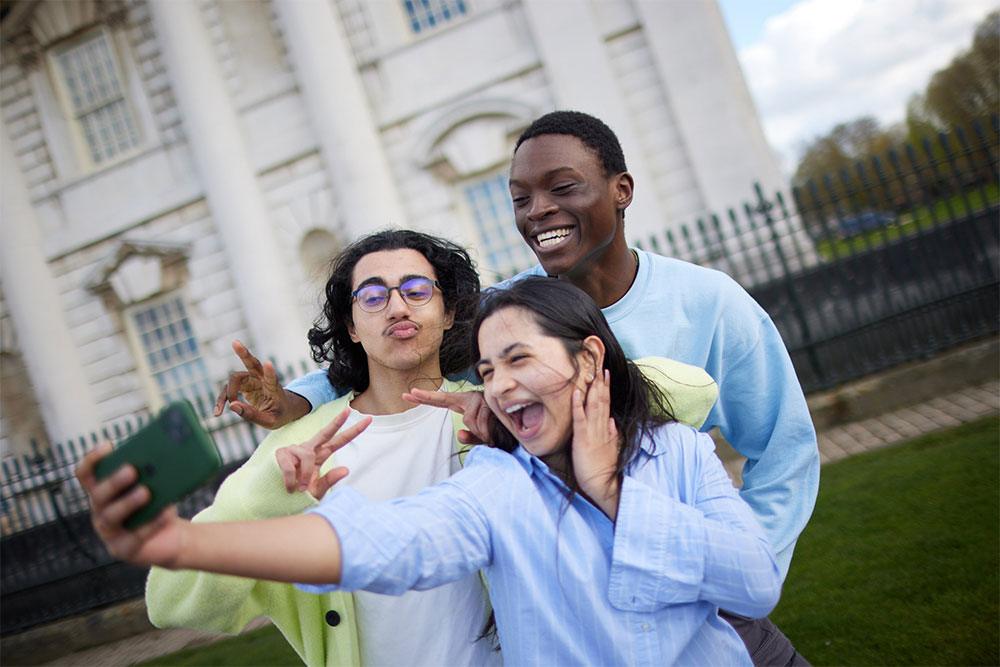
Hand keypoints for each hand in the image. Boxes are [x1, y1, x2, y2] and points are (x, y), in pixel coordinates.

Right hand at [75, 442, 185, 567]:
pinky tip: (164, 514)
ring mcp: (108, 532)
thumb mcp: (155, 487)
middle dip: (114, 481)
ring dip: (128, 502)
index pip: (86, 474)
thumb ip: (153, 474)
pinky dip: (150, 524)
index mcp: (103, 491)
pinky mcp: (122, 549)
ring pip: (111, 516)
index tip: (108, 445)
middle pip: (99, 494)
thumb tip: (163, 458)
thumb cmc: (158, 505)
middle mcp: (100, 510)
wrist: (170, 536)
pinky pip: (133, 537)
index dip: (92, 459)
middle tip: (131, 470)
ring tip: (146, 492)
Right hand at [213, 340, 311, 428]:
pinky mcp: (244, 384)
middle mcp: (262, 379)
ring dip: (226, 394)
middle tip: (235, 343)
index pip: (272, 378)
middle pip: (252, 364)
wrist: (283, 410)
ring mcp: (252, 380)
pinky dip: (223, 399)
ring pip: (234, 379)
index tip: (269, 362)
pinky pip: (229, 388)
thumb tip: (232, 406)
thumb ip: (253, 415)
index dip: (270, 371)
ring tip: (218, 412)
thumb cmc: (279, 414)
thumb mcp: (269, 421)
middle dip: (243, 354)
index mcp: (274, 388)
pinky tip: (217, 412)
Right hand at [274, 407, 372, 498]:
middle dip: (336, 421)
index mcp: (320, 456)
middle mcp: (308, 449)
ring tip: (301, 489)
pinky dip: (291, 480)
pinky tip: (289, 488)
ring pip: (307, 455)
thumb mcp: (317, 491)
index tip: (369, 419)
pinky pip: (290, 465)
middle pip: (325, 432)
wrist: (274, 501)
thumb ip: (330, 481)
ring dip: (306, 474)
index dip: (353, 431)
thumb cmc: (298, 496)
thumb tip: (346, 469)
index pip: (339, 441)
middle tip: (348, 410)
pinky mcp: (280, 454)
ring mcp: (294, 450)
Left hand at [403, 388, 492, 444]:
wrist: (518, 421)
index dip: (426, 397)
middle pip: (444, 399)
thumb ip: (470, 438)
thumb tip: (460, 435)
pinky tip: (491, 435)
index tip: (408, 394)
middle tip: (407, 394)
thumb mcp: (480, 437)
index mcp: (464, 404)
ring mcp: (477, 398)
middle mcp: (469, 398)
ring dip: (479, 432)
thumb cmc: (496, 428)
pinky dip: (485, 432)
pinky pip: (480, 422)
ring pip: (468, 420)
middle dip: (425, 396)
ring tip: (488, 436)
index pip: (442, 400)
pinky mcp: (487, 401)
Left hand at [571, 369, 620, 519]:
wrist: (604, 484)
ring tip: (594, 372)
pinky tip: (578, 392)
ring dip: (593, 388)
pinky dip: (578, 405)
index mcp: (606, 429)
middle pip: (601, 400)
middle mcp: (601, 427)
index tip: (605, 374)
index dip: (605, 388)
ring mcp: (593, 431)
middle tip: (600, 365)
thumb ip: (612, 434)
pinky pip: (580, 418)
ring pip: (593, 405)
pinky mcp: (583, 438)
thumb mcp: (610, 449)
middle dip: (601, 382)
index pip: (606, 404)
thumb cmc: (603, 469)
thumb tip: (612, 421)